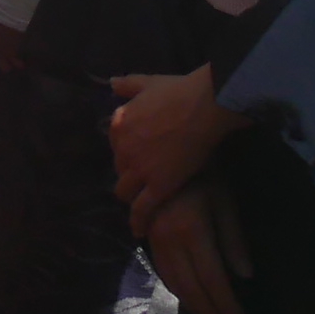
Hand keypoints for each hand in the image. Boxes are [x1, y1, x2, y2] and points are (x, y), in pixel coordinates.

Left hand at [108, 66, 238, 228]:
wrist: (203, 106)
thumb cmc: (179, 91)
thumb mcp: (148, 82)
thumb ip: (128, 85)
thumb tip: (111, 83)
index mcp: (120, 123)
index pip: (114, 144)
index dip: (126, 151)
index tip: (136, 156)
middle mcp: (123, 148)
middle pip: (119, 168)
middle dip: (128, 174)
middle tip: (142, 179)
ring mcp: (139, 169)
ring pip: (125, 191)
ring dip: (131, 196)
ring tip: (139, 204)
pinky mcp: (158, 186)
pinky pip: (142, 209)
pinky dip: (138, 221)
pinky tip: (140, 231)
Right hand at [146, 173, 253, 313]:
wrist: (163, 146)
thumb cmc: (204, 169)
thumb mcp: (224, 201)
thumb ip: (233, 240)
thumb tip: (244, 276)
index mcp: (191, 233)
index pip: (213, 282)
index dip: (227, 308)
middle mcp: (169, 242)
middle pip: (191, 291)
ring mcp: (155, 239)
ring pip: (174, 284)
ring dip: (194, 308)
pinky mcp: (149, 235)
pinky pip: (163, 271)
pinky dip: (179, 290)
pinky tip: (190, 297)